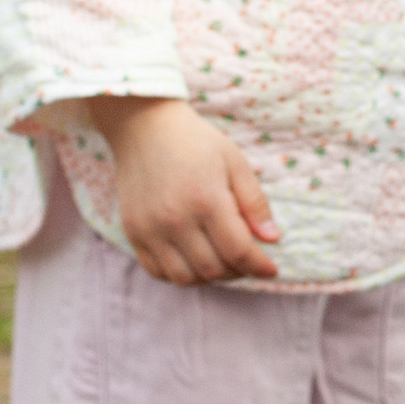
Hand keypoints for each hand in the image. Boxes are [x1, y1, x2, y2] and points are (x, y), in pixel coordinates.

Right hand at [92, 95, 280, 282]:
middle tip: (246, 260)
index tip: (270, 269)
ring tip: (221, 261)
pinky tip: (192, 259)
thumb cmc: (195, 141)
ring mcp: (150, 228)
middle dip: (237, 272)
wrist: (144, 126)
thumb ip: (254, 202)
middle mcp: (175, 219)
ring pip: (184, 278)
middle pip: (213, 269)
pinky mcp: (133, 231)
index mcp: (206, 199)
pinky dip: (178, 275)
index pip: (239, 251)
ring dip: (208, 277)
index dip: (259, 266)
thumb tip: (272, 239)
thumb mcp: (235, 162)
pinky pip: (156, 271)